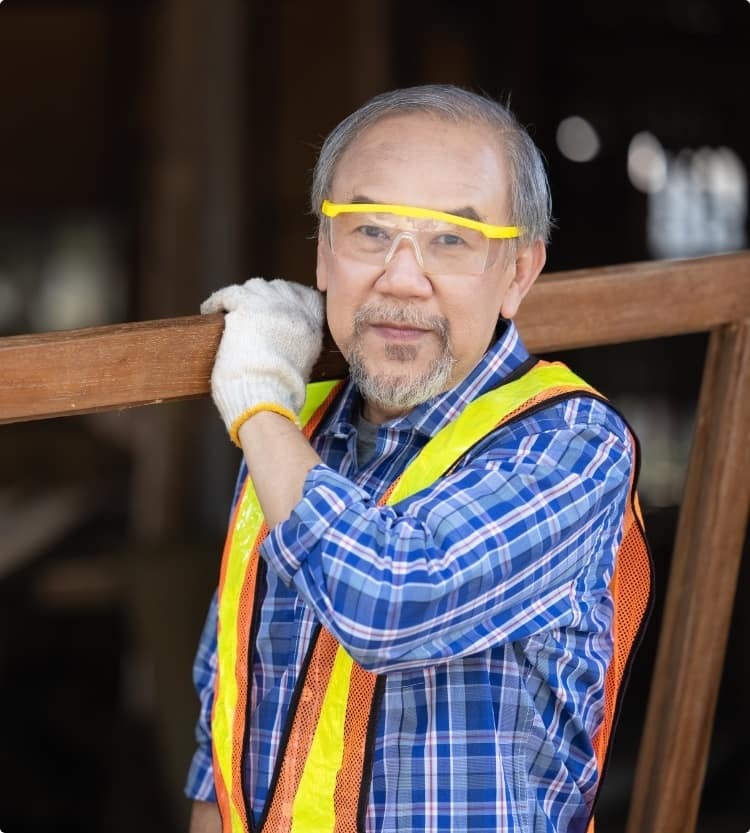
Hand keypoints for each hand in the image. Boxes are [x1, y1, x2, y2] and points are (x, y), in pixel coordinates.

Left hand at [201, 278, 323, 442]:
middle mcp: (296, 312)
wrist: (265, 399)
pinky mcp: (247, 307)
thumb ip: (295, 348)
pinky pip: (228, 294)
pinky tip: (210, 310)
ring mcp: (272, 306)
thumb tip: (279, 345)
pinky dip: (217, 301)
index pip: (306, 296)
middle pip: (278, 287)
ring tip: (228, 309)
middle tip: (247, 309)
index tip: (274, 305)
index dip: (287, 297)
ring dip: (242, 297)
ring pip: (254, 287)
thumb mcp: (300, 368)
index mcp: (312, 328)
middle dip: (263, 296)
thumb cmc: (277, 395)